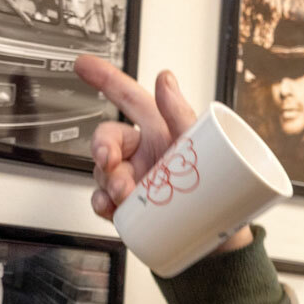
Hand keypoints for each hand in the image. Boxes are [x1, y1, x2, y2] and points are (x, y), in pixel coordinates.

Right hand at [73, 57, 251, 251]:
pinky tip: (110, 206)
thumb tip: (165, 80)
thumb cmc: (216, 187)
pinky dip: (101, 203)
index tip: (84, 65)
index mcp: (159, 130)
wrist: (220, 238)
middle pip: (107, 138)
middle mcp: (143, 152)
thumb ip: (180, 112)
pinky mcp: (128, 207)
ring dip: (108, 180)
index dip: (106, 79)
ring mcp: (133, 179)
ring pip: (103, 171)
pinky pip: (102, 200)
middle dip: (102, 146)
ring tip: (126, 192)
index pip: (128, 98)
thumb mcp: (201, 145)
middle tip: (110, 160)